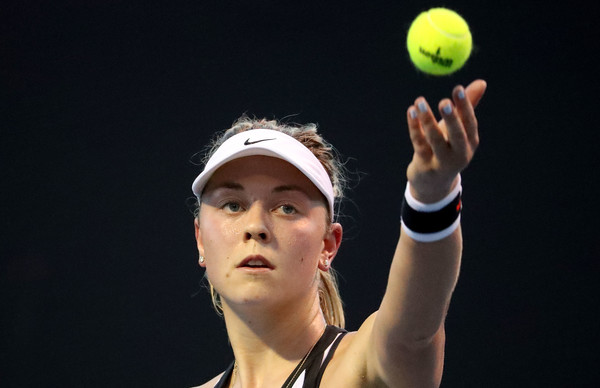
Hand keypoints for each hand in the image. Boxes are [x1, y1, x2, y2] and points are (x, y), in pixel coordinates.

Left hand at [405, 79, 486, 202]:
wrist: (432, 183)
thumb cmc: (446, 148)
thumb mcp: (457, 129)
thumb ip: (467, 107)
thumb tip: (482, 82)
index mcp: (470, 142)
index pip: (470, 123)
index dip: (465, 106)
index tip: (457, 88)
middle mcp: (459, 154)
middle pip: (456, 135)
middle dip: (451, 119)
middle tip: (444, 102)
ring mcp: (442, 162)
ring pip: (434, 140)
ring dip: (427, 120)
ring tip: (420, 101)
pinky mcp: (425, 165)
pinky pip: (419, 143)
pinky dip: (414, 127)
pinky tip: (411, 111)